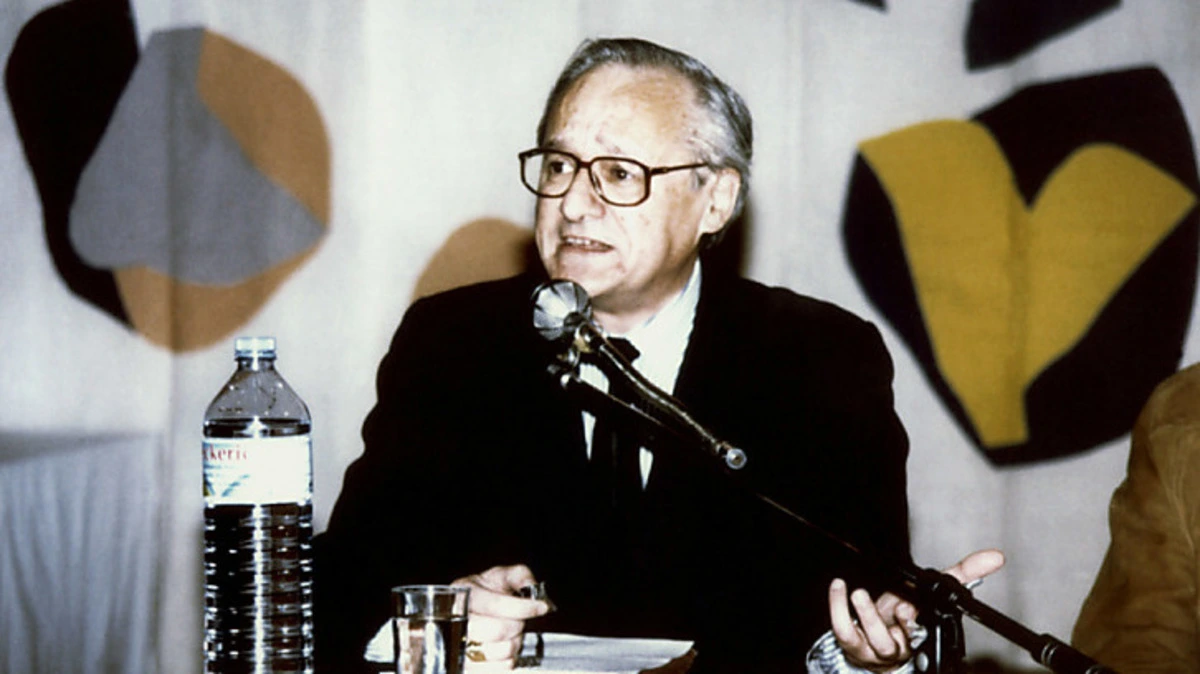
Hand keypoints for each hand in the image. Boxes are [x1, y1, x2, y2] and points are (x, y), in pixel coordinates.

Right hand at [451, 564, 551, 670]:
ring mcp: (457, 643)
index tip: (541, 607)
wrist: (474, 609)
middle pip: (496, 630)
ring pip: (495, 651)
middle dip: (517, 626)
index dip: (522, 607)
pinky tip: (504, 648)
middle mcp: (456, 618)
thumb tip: (532, 592)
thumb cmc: (490, 592)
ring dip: (512, 644)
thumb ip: (521, 576)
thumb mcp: (505, 576)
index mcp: (464, 592)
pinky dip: (505, 661)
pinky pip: (491, 669)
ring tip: (511, 635)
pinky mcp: (462, 664)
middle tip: (520, 621)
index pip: (494, 604)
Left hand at [829, 549, 1004, 671]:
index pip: (923, 635)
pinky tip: (838, 587)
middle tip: (896, 604)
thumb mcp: (929, 593)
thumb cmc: (903, 617)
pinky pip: (842, 629)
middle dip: (892, 625)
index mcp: (919, 639)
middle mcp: (895, 647)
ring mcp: (870, 648)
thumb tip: (996, 557)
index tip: (912, 608)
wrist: (872, 641)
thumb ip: (962, 573)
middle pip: (893, 643)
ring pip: (867, 640)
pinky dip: (836, 607)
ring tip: (860, 594)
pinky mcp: (849, 642)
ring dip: (864, 616)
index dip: (915, 624)